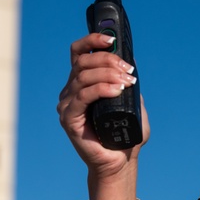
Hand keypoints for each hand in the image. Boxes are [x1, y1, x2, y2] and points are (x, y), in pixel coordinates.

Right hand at [57, 32, 148, 179]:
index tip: (112, 39)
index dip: (92, 40)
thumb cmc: (125, 133)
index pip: (79, 53)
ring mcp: (67, 104)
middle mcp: (71, 90)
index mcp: (82, 82)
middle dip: (108, 60)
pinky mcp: (68, 118)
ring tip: (126, 83)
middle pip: (83, 61)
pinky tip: (116, 91)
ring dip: (108, 74)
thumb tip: (131, 61)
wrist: (120, 160)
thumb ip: (128, 82)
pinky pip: (82, 96)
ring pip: (83, 76)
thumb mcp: (132, 101)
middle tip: (128, 70)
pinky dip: (101, 89)